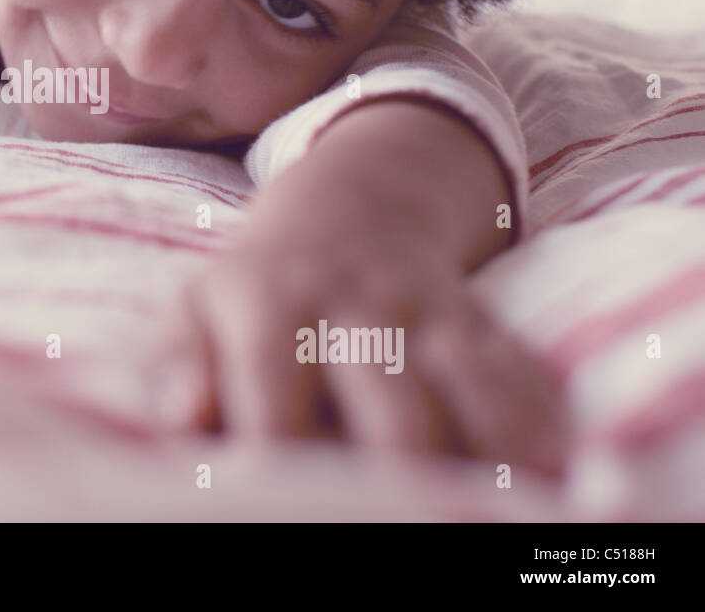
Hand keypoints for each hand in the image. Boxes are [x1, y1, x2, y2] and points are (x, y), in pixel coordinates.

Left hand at [145, 201, 570, 478]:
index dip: (281, 468)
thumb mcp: (200, 308)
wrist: (354, 204)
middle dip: (400, 481)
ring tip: (485, 520)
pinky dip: (538, 435)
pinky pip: (521, 381)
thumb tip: (182, 422)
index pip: (275, 406)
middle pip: (392, 416)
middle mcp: (358, 307)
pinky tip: (548, 485)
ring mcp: (430, 313)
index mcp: (270, 305)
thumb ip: (183, 364)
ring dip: (484, 465)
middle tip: (397, 526)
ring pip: (469, 397)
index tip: (285, 512)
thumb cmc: (260, 284)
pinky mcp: (484, 326)